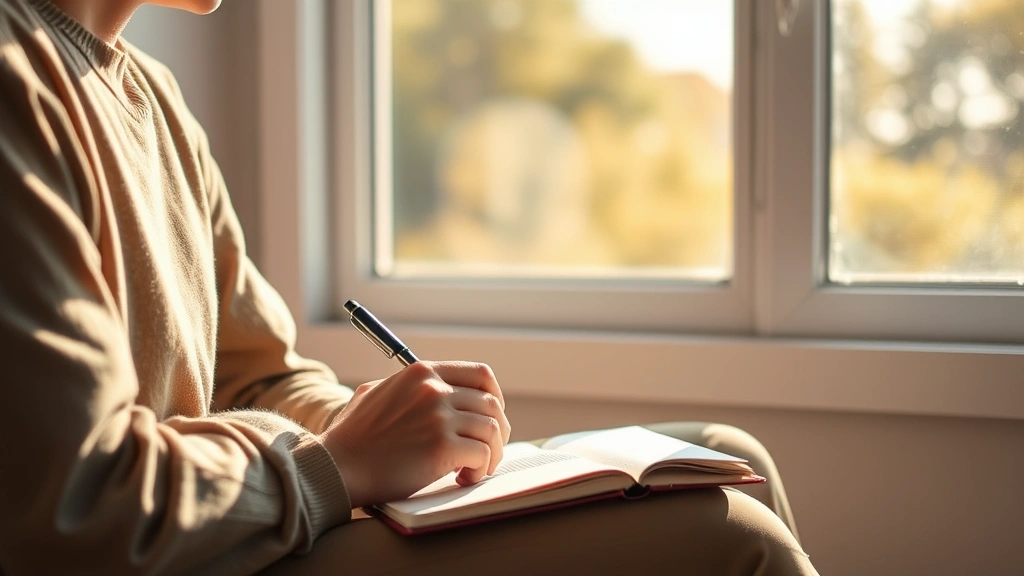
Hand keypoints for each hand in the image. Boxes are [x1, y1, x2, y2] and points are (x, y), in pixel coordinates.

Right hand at [320, 361, 510, 507]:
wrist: (336, 466)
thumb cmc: (352, 437)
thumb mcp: (377, 393)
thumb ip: (409, 387)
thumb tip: (437, 389)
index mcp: (422, 373)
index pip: (480, 375)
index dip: (494, 398)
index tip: (492, 418)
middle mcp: (434, 389)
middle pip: (492, 404)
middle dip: (497, 431)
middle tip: (488, 451)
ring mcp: (439, 416)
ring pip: (492, 430)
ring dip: (491, 454)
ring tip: (473, 469)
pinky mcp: (441, 447)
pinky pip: (483, 455)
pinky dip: (480, 470)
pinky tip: (462, 478)